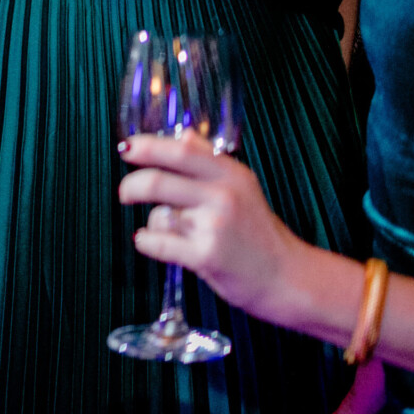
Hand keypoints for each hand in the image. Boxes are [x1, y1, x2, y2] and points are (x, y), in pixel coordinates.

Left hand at [118, 132, 318, 323]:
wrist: (288, 278)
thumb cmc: (260, 234)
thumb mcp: (243, 187)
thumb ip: (210, 160)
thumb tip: (182, 135)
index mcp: (231, 174)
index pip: (181, 150)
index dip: (147, 146)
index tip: (127, 148)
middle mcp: (224, 196)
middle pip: (158, 181)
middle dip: (131, 186)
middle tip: (125, 193)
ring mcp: (215, 226)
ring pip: (158, 215)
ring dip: (153, 223)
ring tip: (171, 232)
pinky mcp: (206, 256)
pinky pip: (158, 243)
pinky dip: (147, 242)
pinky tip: (155, 244)